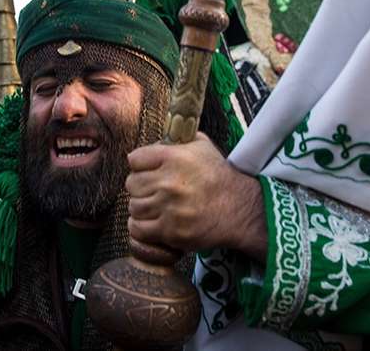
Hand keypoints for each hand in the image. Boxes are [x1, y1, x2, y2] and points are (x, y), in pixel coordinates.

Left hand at [126, 132, 266, 261]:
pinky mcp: (171, 231)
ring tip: (154, 206)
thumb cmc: (218, 176)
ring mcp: (169, 208)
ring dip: (141, 207)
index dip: (139, 165)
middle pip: (131, 184)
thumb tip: (156, 139)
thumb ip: (177, 139)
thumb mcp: (201, 146)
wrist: (238, 208)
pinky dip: (140, 226)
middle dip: (140, 187)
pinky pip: (138, 228)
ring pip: (134, 206)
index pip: (134, 159)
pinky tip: (150, 222)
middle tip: (152, 190)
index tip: (147, 170)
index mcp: (174, 157)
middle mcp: (169, 182)